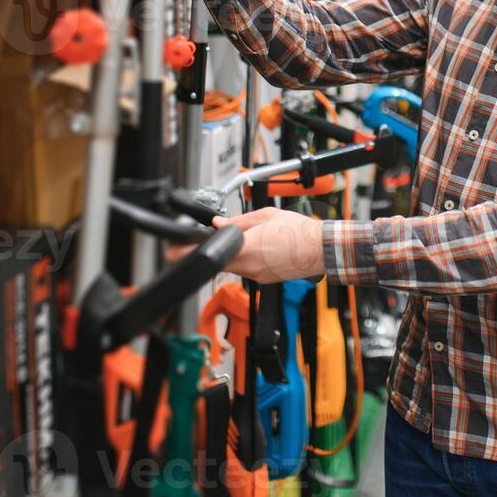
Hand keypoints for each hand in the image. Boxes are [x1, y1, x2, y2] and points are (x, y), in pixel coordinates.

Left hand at [165, 207, 325, 282]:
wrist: (320, 249)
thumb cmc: (299, 231)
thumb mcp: (265, 216)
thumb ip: (238, 221)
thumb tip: (217, 223)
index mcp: (247, 247)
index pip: (211, 253)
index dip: (190, 253)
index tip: (176, 252)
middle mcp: (250, 266)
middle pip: (219, 262)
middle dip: (212, 253)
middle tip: (202, 246)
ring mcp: (257, 276)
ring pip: (234, 266)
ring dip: (232, 256)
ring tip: (249, 242)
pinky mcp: (265, 280)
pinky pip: (247, 270)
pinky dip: (247, 261)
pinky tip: (260, 250)